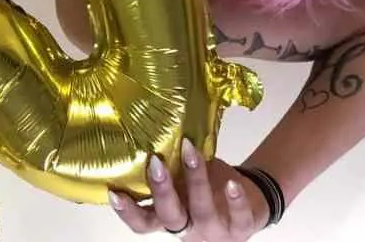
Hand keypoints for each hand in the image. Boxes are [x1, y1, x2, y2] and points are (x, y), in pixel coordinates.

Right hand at [108, 138, 269, 239]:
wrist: (251, 201)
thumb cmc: (210, 189)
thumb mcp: (186, 184)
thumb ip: (171, 171)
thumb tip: (147, 133)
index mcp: (171, 218)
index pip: (143, 223)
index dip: (128, 212)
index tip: (114, 191)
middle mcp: (189, 229)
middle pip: (169, 217)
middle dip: (161, 191)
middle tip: (155, 162)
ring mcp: (215, 231)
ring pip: (202, 211)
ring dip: (195, 181)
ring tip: (190, 152)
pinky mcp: (241, 229)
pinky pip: (239, 217)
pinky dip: (236, 200)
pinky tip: (233, 183)